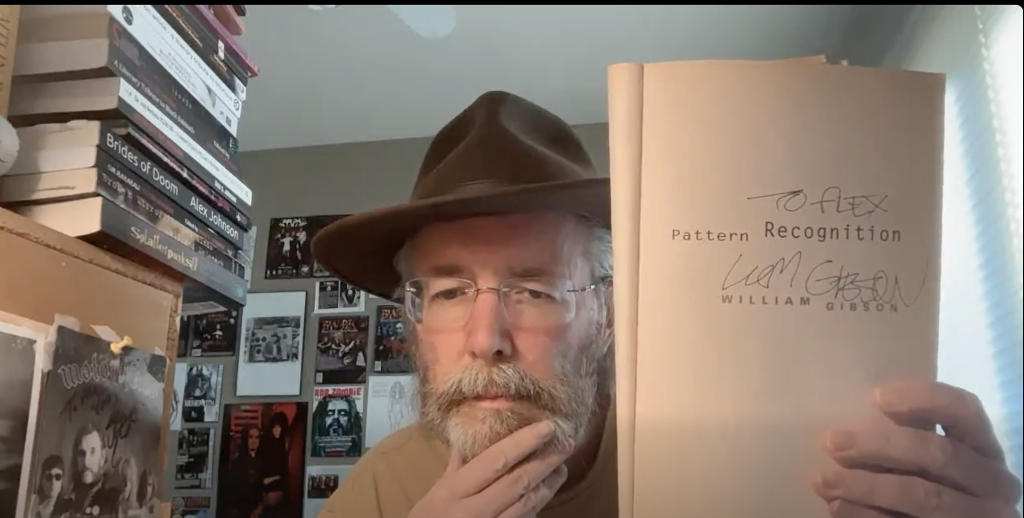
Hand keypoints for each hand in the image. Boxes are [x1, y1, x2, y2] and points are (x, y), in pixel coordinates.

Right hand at [409, 420, 570, 517]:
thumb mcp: (437, 491)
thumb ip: (457, 465)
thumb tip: (472, 434)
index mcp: (454, 490)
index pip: (495, 461)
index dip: (524, 443)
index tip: (547, 427)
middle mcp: (473, 509)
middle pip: (518, 481)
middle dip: (546, 461)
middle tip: (567, 443)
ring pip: (527, 504)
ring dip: (548, 485)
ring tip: (561, 467)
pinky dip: (537, 507)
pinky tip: (546, 493)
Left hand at [812, 380, 1021, 516]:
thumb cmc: (932, 479)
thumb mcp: (930, 454)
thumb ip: (909, 432)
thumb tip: (851, 413)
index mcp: (984, 446)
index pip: (963, 410)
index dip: (923, 399)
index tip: (876, 397)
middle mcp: (991, 481)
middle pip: (939, 454)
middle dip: (881, 446)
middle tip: (832, 441)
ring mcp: (977, 515)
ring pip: (924, 497)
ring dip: (867, 487)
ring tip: (823, 479)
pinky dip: (868, 516)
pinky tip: (838, 507)